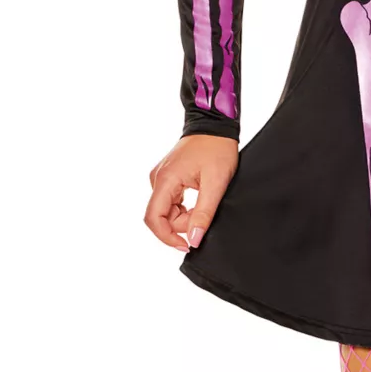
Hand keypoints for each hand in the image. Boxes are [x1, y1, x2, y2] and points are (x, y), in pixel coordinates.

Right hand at [144, 133, 239, 251]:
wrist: (215, 126)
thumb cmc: (217, 149)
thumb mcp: (216, 184)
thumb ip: (204, 214)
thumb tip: (194, 239)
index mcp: (165, 180)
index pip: (153, 219)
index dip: (167, 237)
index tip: (186, 245)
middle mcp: (157, 179)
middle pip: (161, 216)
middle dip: (183, 224)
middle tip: (205, 216)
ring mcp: (161, 178)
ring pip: (167, 211)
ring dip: (185, 216)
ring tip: (205, 202)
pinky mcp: (167, 178)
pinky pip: (171, 202)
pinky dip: (185, 207)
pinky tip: (199, 199)